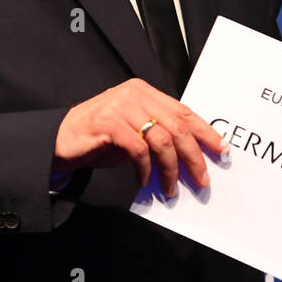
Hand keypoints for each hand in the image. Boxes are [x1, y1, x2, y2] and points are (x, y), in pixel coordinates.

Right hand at [53, 79, 225, 196]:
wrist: (59, 141)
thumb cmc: (100, 139)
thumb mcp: (135, 134)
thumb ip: (160, 137)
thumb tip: (192, 158)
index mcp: (146, 92)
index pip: (184, 112)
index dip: (205, 132)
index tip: (221, 150)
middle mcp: (136, 94)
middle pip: (178, 127)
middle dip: (194, 156)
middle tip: (202, 179)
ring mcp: (121, 106)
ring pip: (162, 140)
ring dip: (170, 170)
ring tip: (170, 189)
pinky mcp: (108, 122)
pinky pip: (139, 150)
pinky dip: (145, 169)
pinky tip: (144, 181)